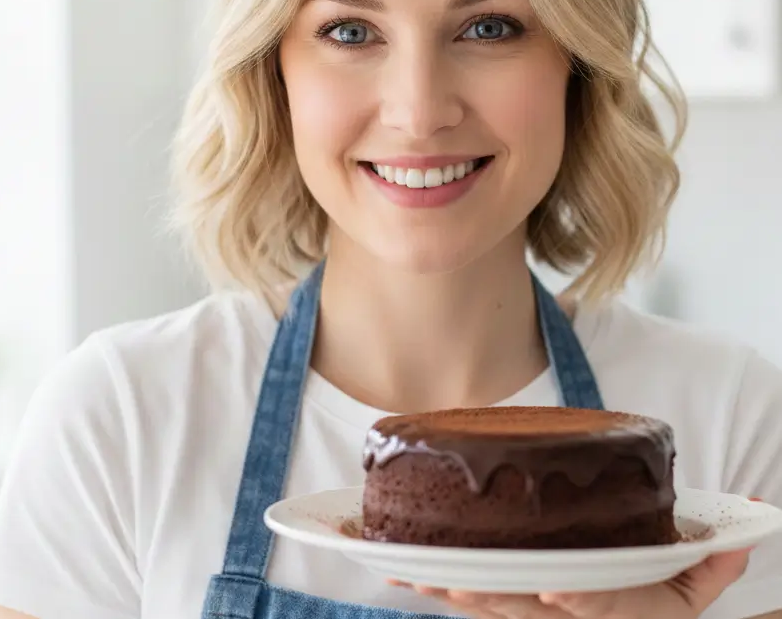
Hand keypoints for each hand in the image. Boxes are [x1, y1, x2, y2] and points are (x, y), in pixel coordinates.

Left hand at [393, 547, 751, 617]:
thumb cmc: (656, 602)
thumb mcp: (691, 590)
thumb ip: (711, 565)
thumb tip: (738, 537)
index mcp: (617, 607)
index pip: (599, 604)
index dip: (579, 600)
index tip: (555, 591)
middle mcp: (571, 614)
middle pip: (526, 611)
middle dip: (488, 600)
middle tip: (450, 584)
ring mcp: (538, 617)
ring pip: (492, 610)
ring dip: (453, 595)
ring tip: (415, 580)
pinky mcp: (515, 607)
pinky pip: (477, 602)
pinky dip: (443, 591)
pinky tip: (409, 578)